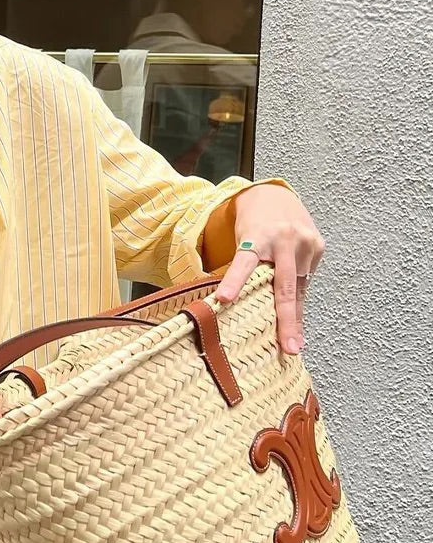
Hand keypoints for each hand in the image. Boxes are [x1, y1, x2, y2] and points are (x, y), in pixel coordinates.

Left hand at [214, 184, 324, 354]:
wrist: (273, 195)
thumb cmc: (251, 224)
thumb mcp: (239, 238)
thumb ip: (242, 266)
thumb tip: (230, 305)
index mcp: (256, 237)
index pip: (242, 262)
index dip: (234, 281)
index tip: (224, 299)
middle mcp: (283, 240)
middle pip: (284, 286)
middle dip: (287, 320)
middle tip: (288, 347)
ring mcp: (305, 243)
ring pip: (299, 288)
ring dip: (295, 317)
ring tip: (293, 343)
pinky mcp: (318, 246)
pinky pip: (307, 280)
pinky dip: (300, 299)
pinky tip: (297, 319)